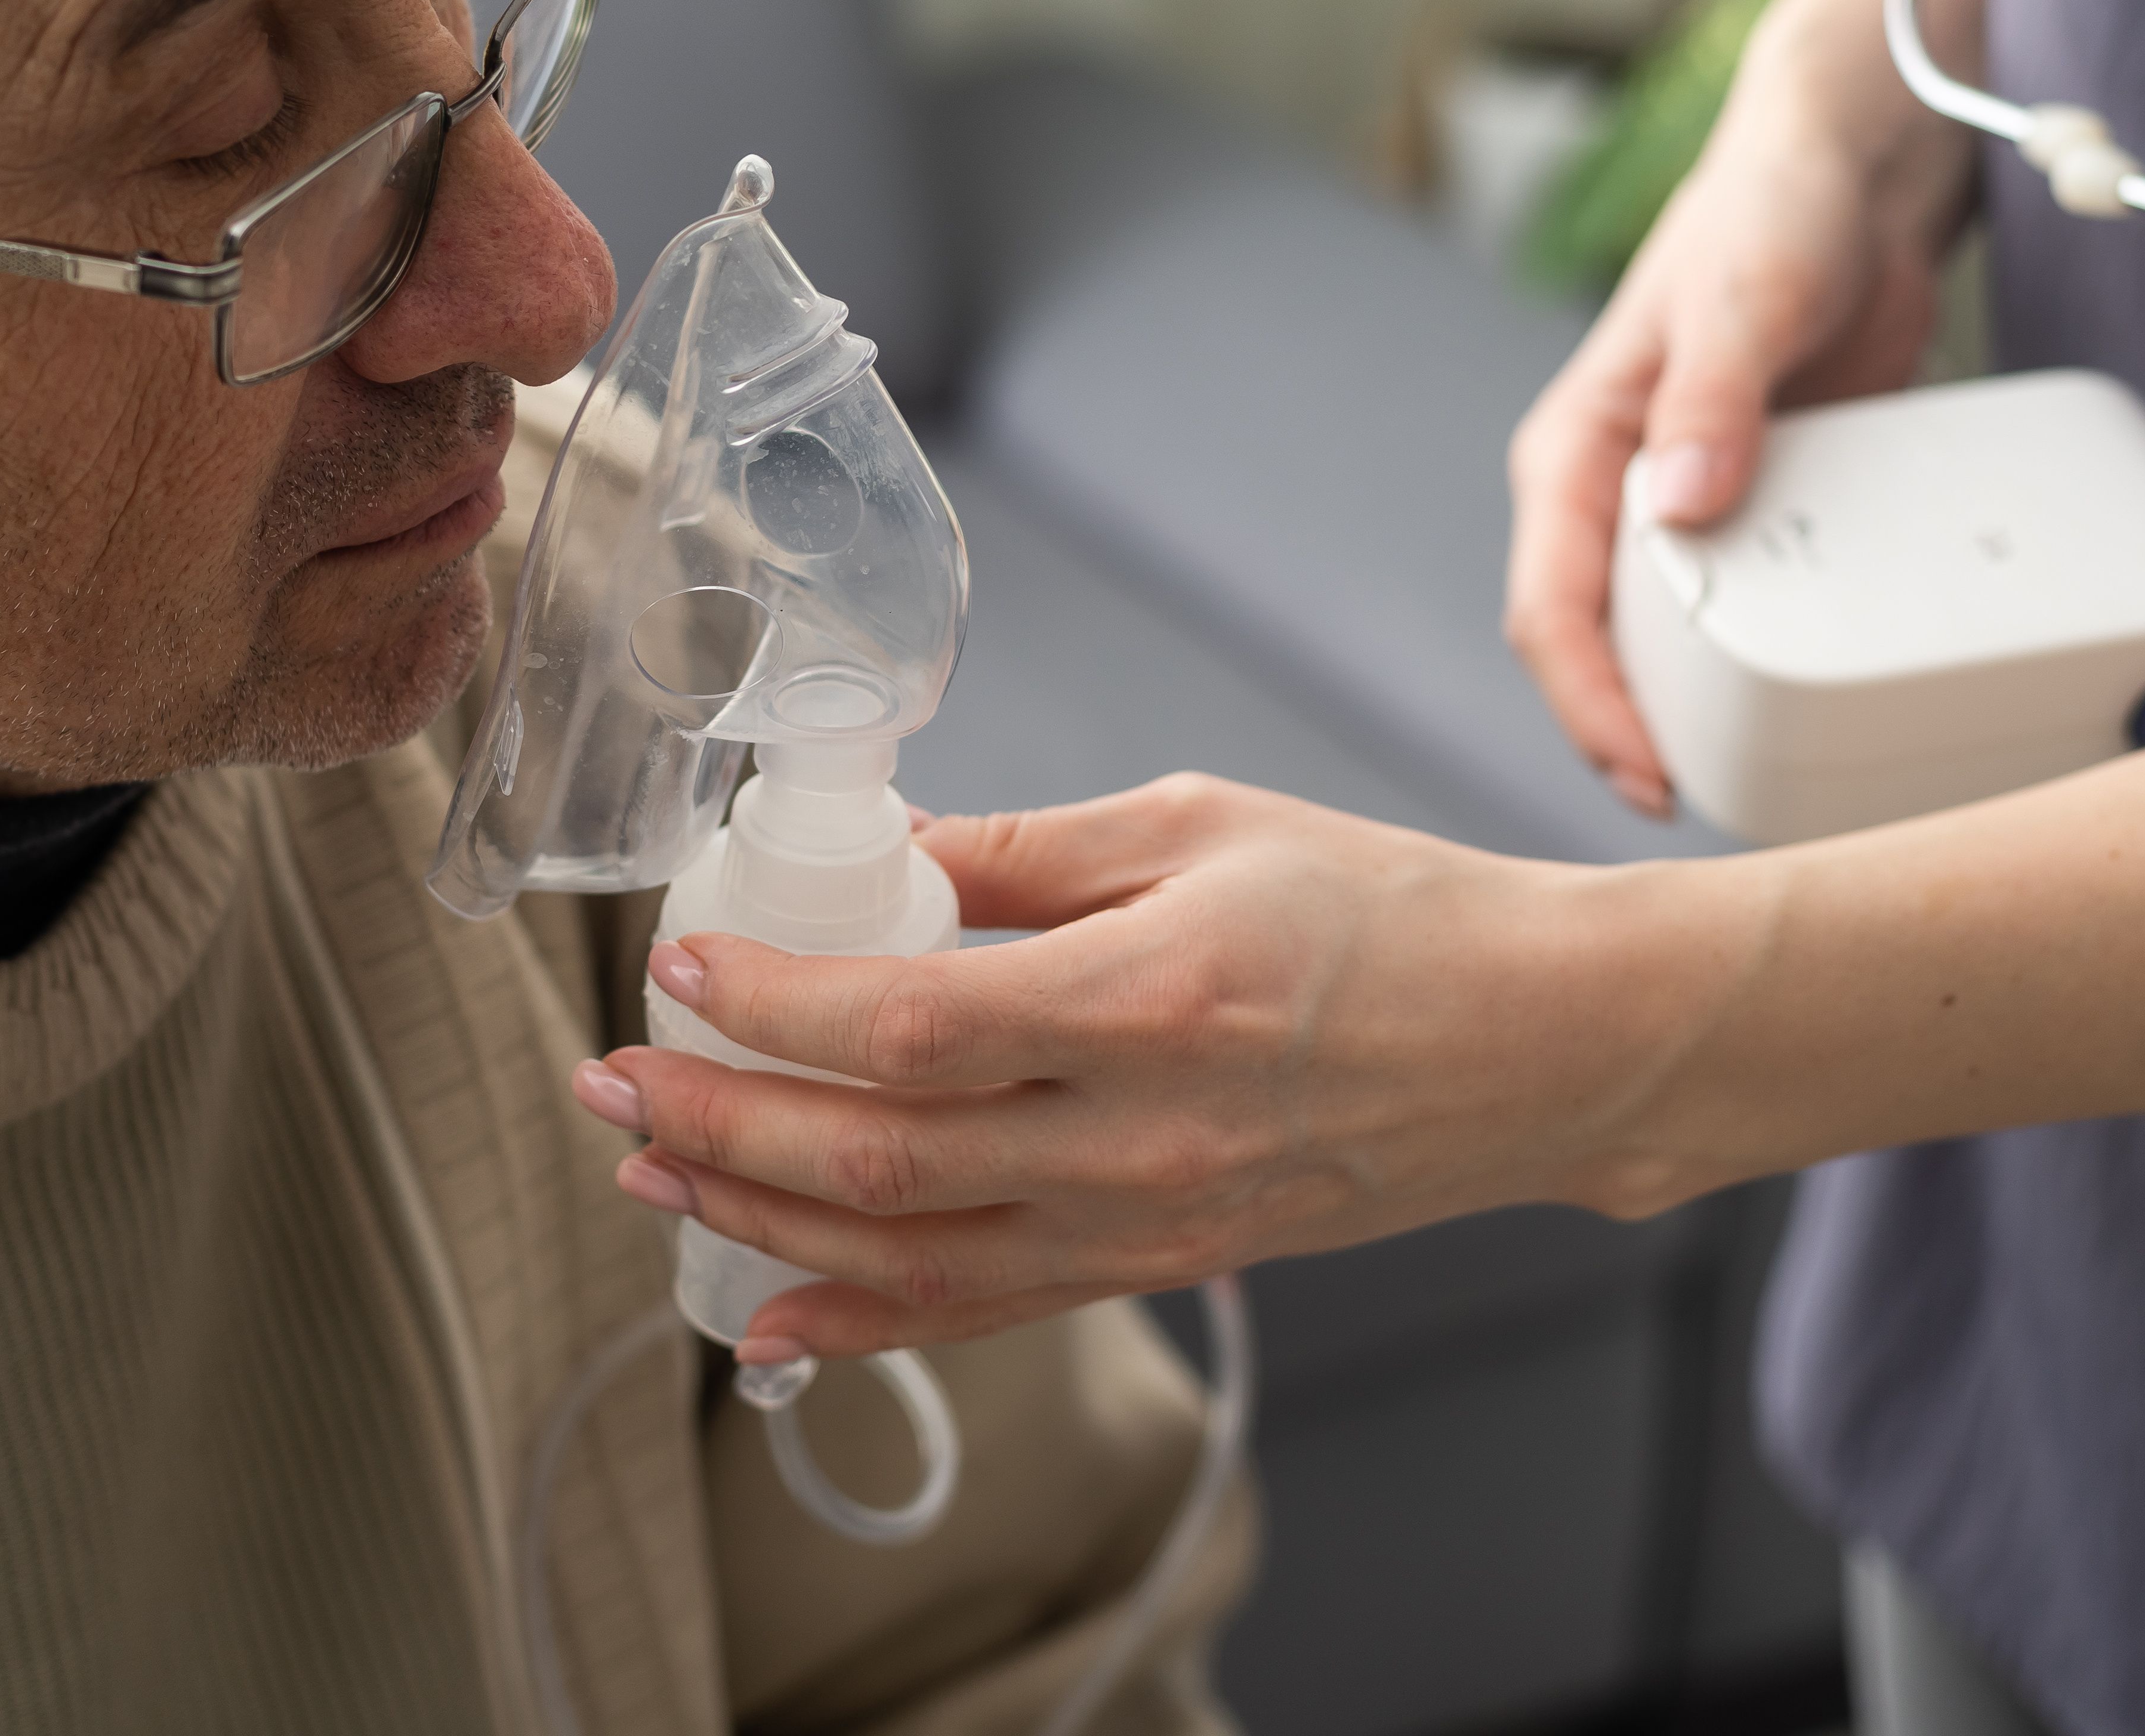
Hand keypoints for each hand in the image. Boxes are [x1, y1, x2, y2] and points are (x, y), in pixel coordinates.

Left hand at [573, 776, 1733, 1359]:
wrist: (1534, 1043)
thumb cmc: (1383, 911)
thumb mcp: (1197, 823)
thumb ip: (1026, 846)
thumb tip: (883, 842)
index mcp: (1147, 999)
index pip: (907, 1024)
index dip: (773, 1004)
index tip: (683, 964)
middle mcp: (1139, 1134)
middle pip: (877, 1157)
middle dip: (715, 1128)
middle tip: (610, 1090)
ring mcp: (1150, 1220)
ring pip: (911, 1254)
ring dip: (760, 1222)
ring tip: (655, 1175)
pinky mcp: (1163, 1263)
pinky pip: (990, 1313)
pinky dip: (866, 1320)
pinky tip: (772, 1313)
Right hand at [1503, 64, 1966, 813]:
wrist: (1854, 176)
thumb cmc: (1774, 212)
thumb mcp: (1743, 297)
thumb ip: (1710, 397)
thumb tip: (1678, 505)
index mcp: (1575, 453)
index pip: (1551, 607)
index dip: (1588, 702)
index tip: (1645, 773)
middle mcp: (1613, 495)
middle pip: (1594, 649)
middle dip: (1631, 736)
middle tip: (1703, 806)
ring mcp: (1683, 509)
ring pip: (1662, 643)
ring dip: (1689, 714)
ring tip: (1747, 781)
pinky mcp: (1753, 511)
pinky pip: (1741, 610)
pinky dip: (1759, 664)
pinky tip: (1804, 702)